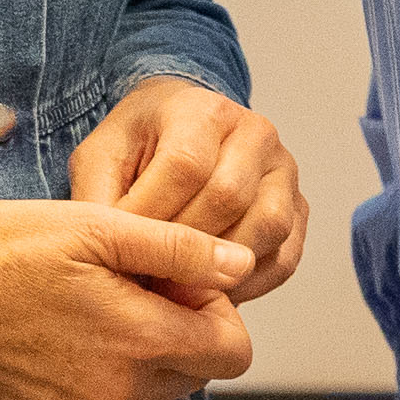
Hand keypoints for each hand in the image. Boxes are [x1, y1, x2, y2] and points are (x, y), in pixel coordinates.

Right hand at [0, 202, 257, 399]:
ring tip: (87, 321)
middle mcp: (120, 393)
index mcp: (142, 338)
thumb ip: (177, 249)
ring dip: (136, 367)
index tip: (174, 282)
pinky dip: (88, 387)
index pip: (233, 352)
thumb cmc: (0, 249)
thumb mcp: (94, 226)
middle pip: (193, 377)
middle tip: (125, 292)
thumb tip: (241, 266)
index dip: (215, 312)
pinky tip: (50, 347)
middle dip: (176, 336)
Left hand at [67, 78, 307, 303]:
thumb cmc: (142, 142)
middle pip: (228, 197)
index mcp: (203, 110)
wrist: (182, 128)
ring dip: (221, 266)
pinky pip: (284, 257)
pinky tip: (212, 289)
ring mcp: (283, 171)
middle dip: (183, 244)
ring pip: (266, 228)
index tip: (124, 245)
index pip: (185, 165)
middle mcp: (255, 133)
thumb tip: (111, 254)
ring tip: (180, 283)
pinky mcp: (299, 208)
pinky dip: (249, 283)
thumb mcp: (103, 155)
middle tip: (149, 272)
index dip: (152, 214)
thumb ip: (100, 197)